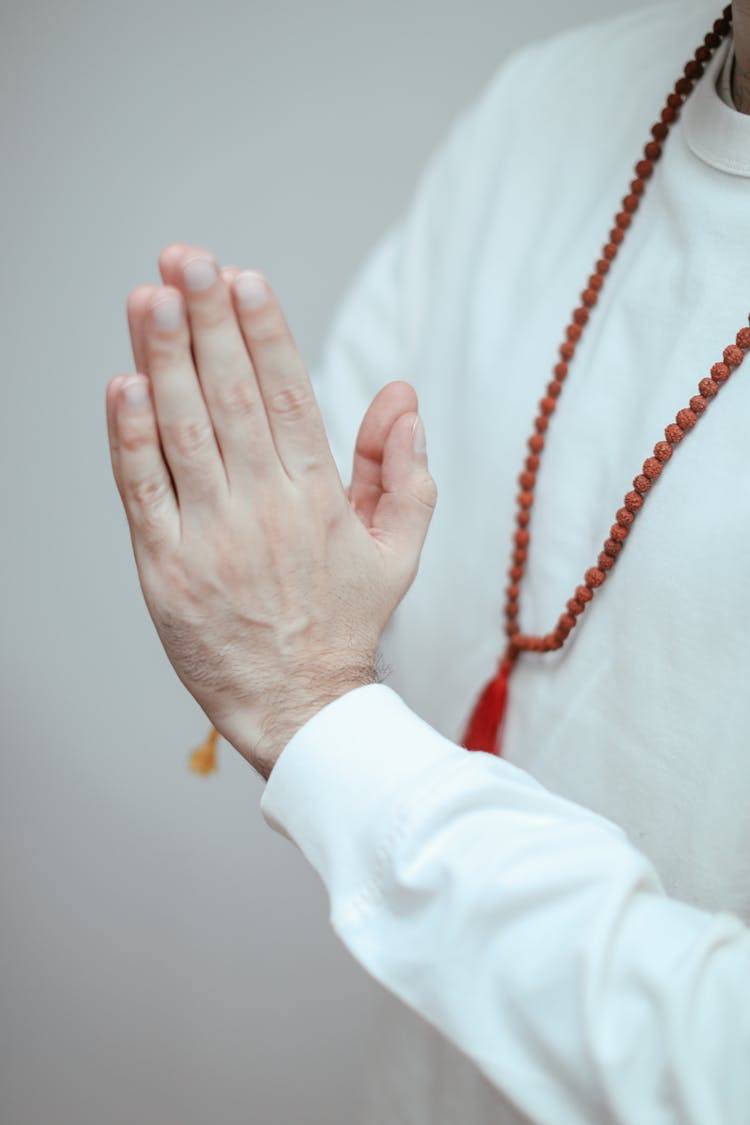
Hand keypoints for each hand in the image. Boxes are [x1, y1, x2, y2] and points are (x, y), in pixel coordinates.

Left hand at [106, 243, 436, 778]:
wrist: (299, 707)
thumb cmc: (345, 625)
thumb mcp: (399, 551)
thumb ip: (405, 472)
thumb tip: (401, 394)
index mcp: (319, 497)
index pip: (290, 397)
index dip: (266, 333)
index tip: (245, 278)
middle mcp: (264, 508)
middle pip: (232, 398)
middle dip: (207, 322)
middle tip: (187, 260)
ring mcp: (210, 536)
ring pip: (184, 432)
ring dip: (164, 361)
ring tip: (149, 297)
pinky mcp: (165, 567)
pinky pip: (144, 493)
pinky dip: (130, 439)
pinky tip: (121, 386)